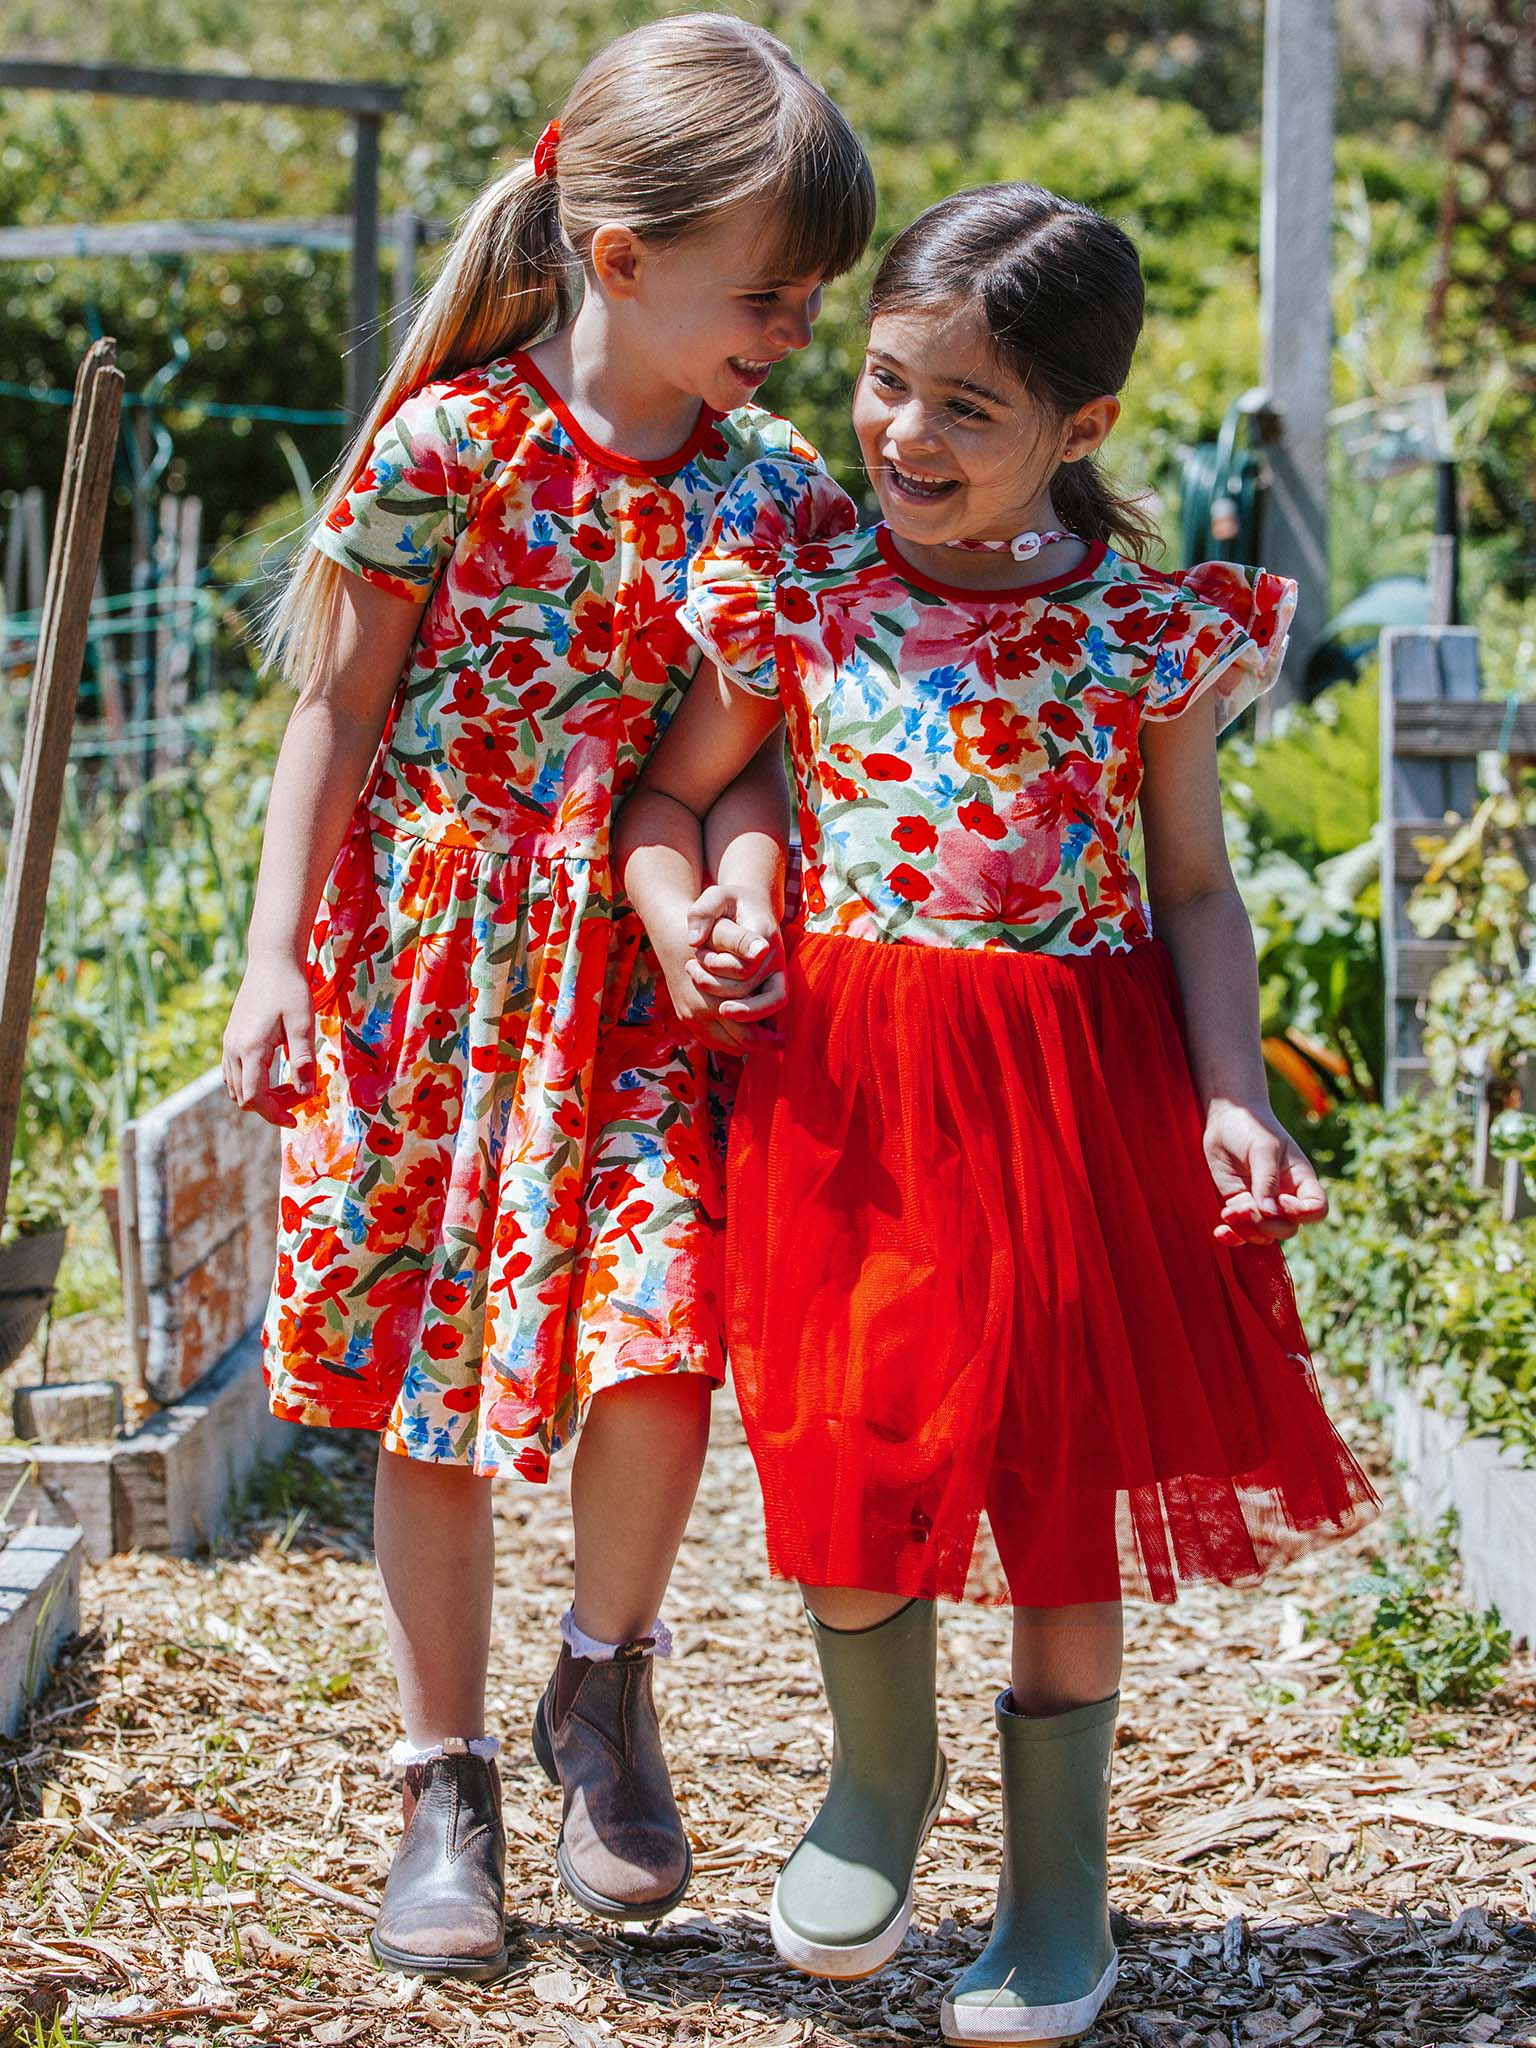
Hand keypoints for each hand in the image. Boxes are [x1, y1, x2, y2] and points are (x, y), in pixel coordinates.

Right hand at [221, 954, 317, 1125]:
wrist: (271, 961)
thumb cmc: (291, 990)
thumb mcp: (303, 1025)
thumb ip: (303, 1060)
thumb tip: (306, 1094)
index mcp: (250, 1050)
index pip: (254, 1098)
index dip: (275, 1115)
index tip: (296, 1119)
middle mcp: (233, 1049)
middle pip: (243, 1097)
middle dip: (270, 1106)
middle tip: (300, 1096)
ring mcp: (229, 1043)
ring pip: (235, 1087)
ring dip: (260, 1095)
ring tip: (290, 1086)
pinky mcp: (231, 1038)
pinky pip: (233, 1073)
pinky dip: (251, 1082)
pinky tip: (274, 1074)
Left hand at [685, 884, 785, 1025]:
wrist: (752, 910)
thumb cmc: (729, 903)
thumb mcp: (715, 896)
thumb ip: (702, 912)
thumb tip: (694, 940)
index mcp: (763, 935)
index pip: (744, 965)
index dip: (718, 966)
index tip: (696, 957)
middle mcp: (776, 958)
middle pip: (747, 988)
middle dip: (715, 984)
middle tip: (691, 968)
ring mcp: (777, 976)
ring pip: (761, 1006)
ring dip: (728, 1003)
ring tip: (698, 982)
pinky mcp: (773, 988)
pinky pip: (764, 1012)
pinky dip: (742, 1015)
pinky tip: (715, 1006)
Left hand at [1202, 1099, 1327, 1247]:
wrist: (1227, 1118)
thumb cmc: (1253, 1127)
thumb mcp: (1264, 1150)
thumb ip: (1267, 1181)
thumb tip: (1269, 1212)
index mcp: (1301, 1181)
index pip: (1316, 1210)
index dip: (1300, 1213)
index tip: (1280, 1200)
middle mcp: (1285, 1196)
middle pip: (1287, 1228)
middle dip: (1267, 1226)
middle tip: (1244, 1208)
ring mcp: (1262, 1203)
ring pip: (1263, 1234)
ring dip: (1246, 1230)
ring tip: (1228, 1213)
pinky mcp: (1240, 1204)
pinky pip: (1241, 1231)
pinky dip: (1232, 1236)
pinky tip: (1220, 1232)